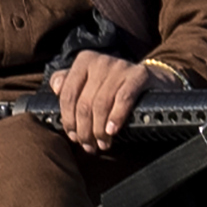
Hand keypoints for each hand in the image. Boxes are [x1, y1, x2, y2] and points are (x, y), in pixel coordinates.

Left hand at [47, 51, 175, 152]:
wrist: (150, 80)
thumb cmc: (113, 86)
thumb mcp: (90, 82)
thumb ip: (68, 84)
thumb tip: (55, 88)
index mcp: (84, 61)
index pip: (68, 94)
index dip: (68, 120)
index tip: (73, 136)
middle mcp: (100, 61)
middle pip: (84, 103)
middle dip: (84, 130)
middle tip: (88, 146)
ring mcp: (120, 67)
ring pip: (101, 104)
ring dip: (99, 130)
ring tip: (102, 144)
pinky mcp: (138, 75)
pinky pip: (123, 99)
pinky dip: (116, 117)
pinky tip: (112, 131)